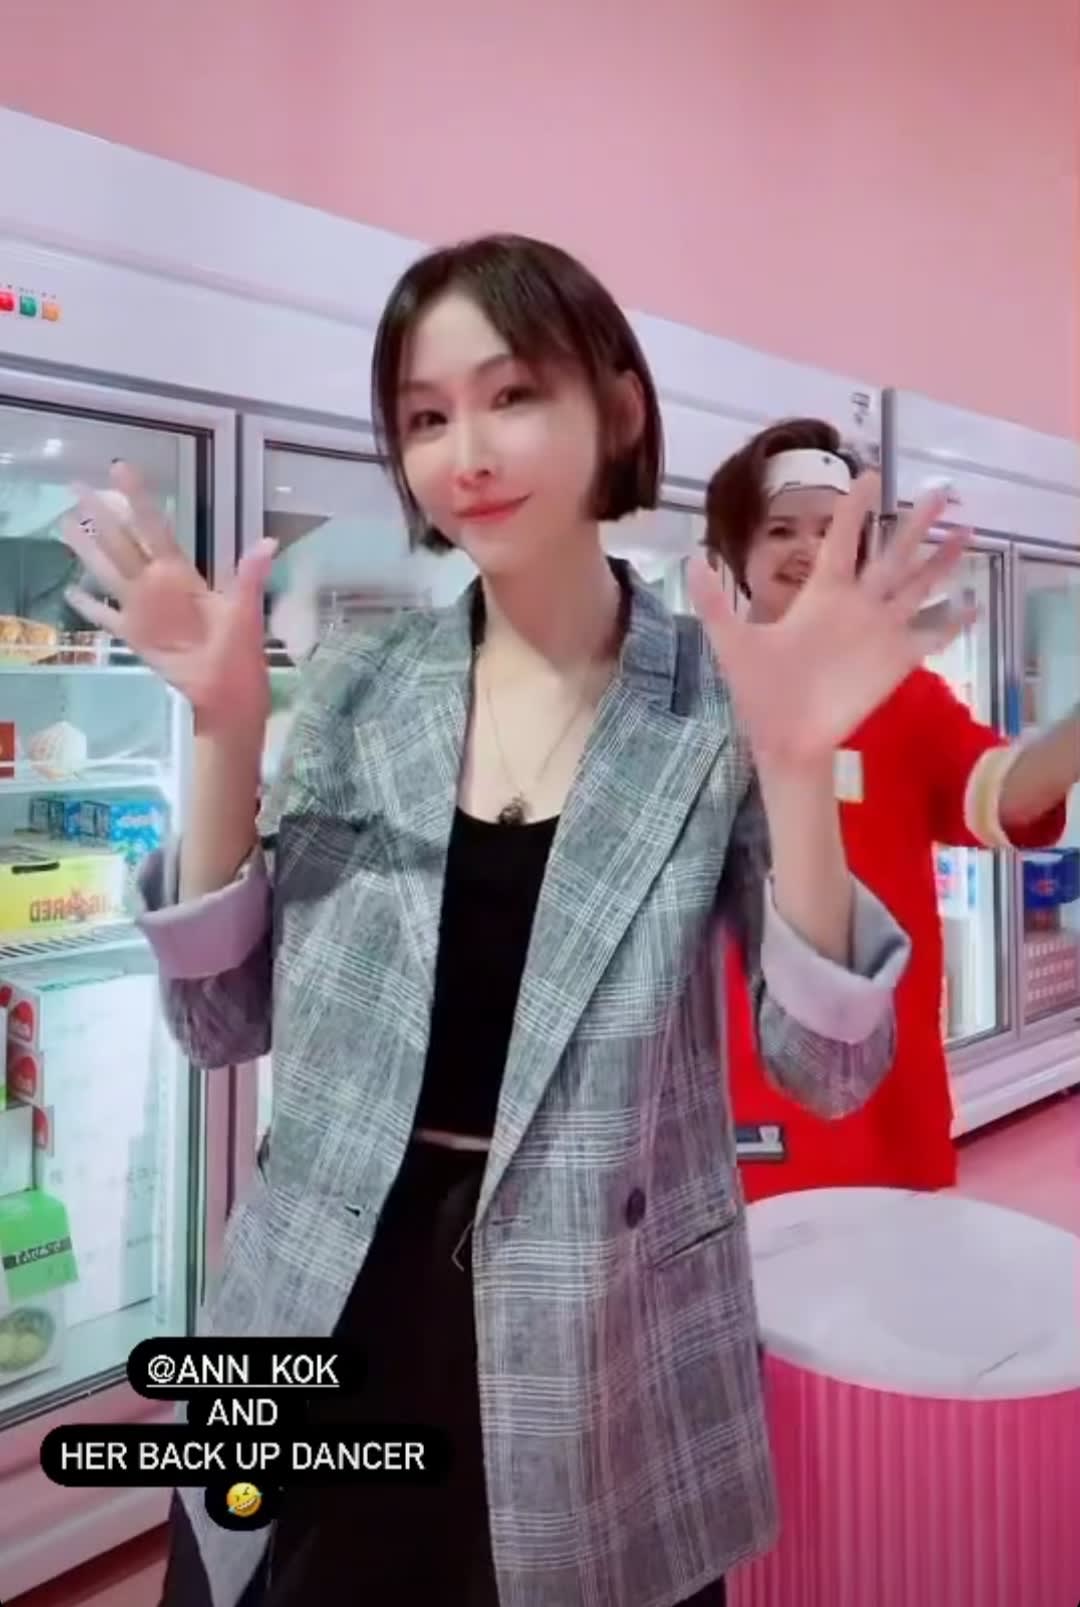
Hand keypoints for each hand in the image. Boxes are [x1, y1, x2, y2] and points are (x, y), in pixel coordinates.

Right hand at [62, 462, 276, 736]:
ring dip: (86, 550)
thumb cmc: (239, 650)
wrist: (227, 692)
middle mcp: (157, 585)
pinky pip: (107, 618)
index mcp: (182, 574)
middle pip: (123, 543)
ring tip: (63, 524)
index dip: (139, 499)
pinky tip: (71, 592)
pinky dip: (89, 607)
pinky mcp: (134, 636)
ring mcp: (143, 610)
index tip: (121, 469)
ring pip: (108, 572)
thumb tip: (270, 541)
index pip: (156, 527)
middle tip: (75, 485)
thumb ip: (250, 575)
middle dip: (100, 515)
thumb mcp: (245, 610)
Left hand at [688, 474, 973, 768]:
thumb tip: (690, 557)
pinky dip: (954, 620)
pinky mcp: (898, 660)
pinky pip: (932, 635)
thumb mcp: (733, 641)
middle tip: (941, 493)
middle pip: (893, 554)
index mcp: (822, 594)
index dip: (857, 508)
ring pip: (919, 584)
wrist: (785, 740)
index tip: (870, 474)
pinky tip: (975, 602)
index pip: (845, 539)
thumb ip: (714, 600)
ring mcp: (881, 631)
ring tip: (968, 531)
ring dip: (943, 561)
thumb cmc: (760, 692)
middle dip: (916, 524)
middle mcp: (857, 606)